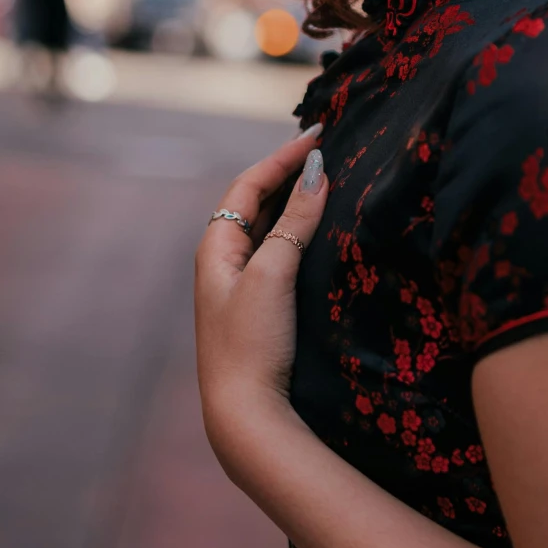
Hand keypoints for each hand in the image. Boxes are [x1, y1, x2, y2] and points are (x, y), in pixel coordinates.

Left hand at [195, 125, 326, 465]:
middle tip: (329, 151)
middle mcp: (224, 262)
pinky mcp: (261, 309)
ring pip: (270, 229)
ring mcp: (242, 287)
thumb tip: (316, 172)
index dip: (282, 156)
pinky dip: (301, 234)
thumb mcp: (272, 274)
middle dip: (289, 174)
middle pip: (256, 202)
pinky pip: (280, 254)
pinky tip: (324, 234)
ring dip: (296, 203)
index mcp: (216, 247)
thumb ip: (294, 222)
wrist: (245, 414)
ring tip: (331, 181)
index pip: (249, 184)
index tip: (321, 134)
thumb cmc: (251, 343)